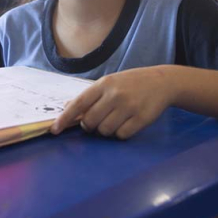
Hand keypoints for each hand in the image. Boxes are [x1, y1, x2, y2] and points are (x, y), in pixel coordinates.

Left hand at [50, 68, 171, 139]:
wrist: (162, 82)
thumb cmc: (131, 83)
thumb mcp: (110, 82)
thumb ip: (90, 96)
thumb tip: (66, 106)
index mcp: (104, 84)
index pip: (79, 104)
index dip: (65, 118)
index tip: (54, 129)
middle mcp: (115, 95)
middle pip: (90, 121)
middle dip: (90, 126)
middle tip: (98, 120)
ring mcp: (129, 107)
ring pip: (105, 131)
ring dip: (106, 130)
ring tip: (116, 119)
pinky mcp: (141, 119)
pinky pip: (121, 135)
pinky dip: (120, 133)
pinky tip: (127, 122)